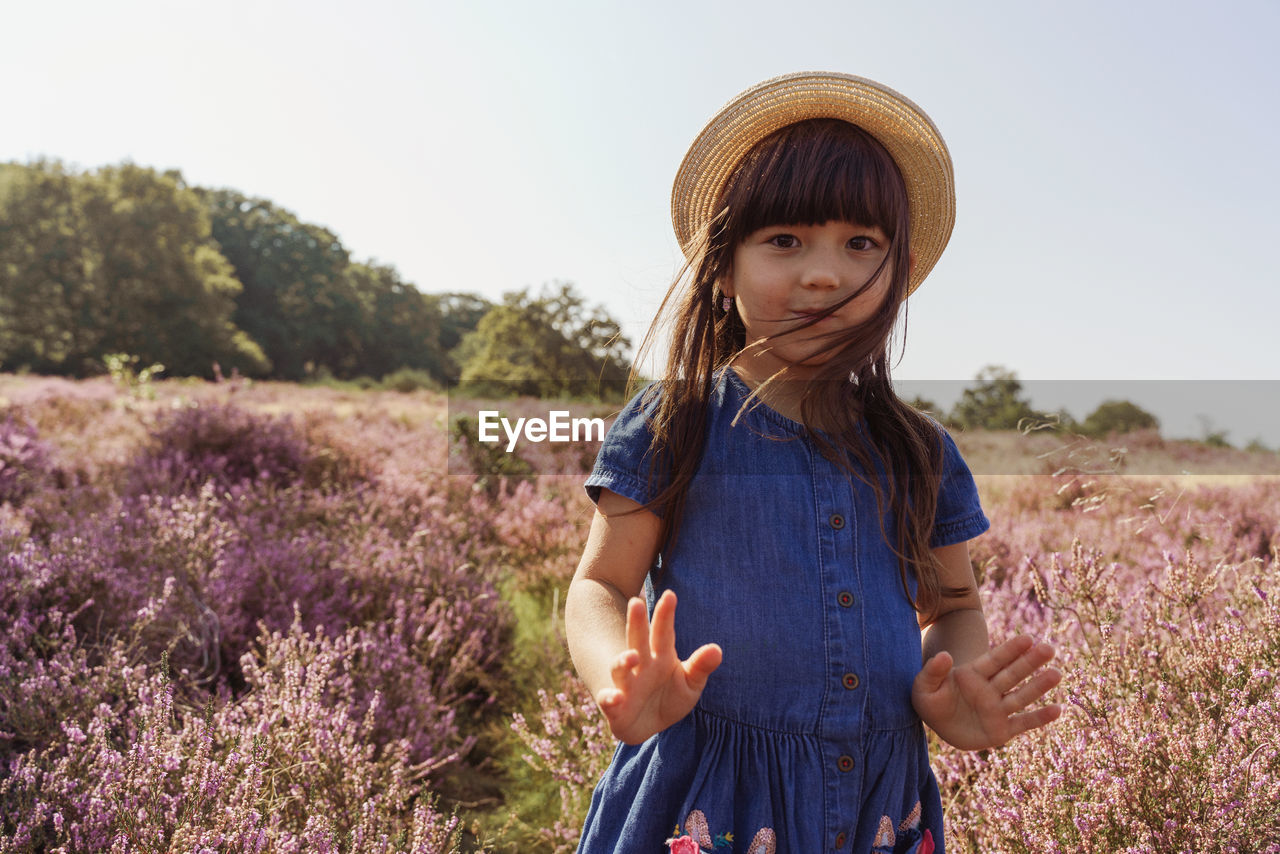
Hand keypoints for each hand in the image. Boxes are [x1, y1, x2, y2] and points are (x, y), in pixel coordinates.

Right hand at [596, 590, 722, 744]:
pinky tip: (615, 698)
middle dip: (636, 622)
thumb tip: (717, 649)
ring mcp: (626, 684)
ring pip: (620, 668)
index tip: (670, 595)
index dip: (665, 614)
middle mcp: (640, 665)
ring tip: (633, 656)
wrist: (648, 725)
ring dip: (623, 661)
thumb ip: (701, 666)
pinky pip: (608, 700)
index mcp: (661, 656)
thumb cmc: (670, 697)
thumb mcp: (691, 683)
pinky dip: (609, 698)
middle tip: (636, 602)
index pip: (664, 632)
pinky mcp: (615, 707)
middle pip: (638, 640)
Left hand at [912, 635, 1061, 750]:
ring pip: (1021, 696)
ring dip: (1039, 686)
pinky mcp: (1001, 730)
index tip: (1028, 638)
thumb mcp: (923, 686)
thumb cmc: (930, 699)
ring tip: (1056, 674)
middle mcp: (989, 689)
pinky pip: (1023, 723)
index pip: (995, 659)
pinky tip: (1058, 710)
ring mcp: (997, 709)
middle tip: (1049, 649)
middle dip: (1030, 662)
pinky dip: (1039, 718)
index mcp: (973, 674)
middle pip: (1012, 673)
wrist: (937, 724)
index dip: (1011, 650)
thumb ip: (933, 671)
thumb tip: (944, 655)